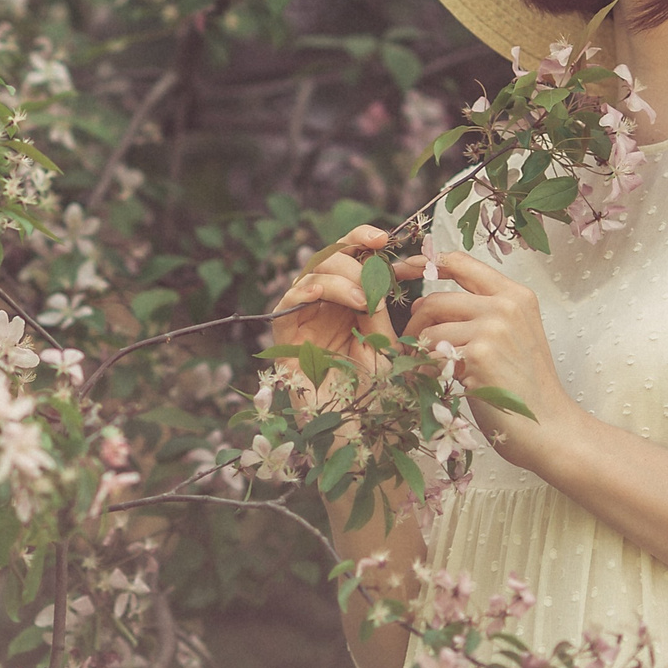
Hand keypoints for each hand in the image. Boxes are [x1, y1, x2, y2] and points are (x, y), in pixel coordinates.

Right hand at [270, 224, 396, 385]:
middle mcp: (324, 305)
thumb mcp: (383, 343)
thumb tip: (376, 270)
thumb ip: (376, 308)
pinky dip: (305, 291)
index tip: (382, 239)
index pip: (349, 256)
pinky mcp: (284, 337)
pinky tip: (321, 293)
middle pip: (329, 259)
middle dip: (354, 262)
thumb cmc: (372, 391)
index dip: (361, 240)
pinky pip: (287, 303)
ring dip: (340, 280)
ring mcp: (303, 319)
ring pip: (311, 275)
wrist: (353, 428)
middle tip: (375, 286)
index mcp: (349, 300)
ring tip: (364, 302)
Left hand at [396, 249, 580, 466]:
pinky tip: (435, 383)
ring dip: (419, 350)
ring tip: (425, 369)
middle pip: (436, 298)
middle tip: (413, 346)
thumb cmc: (525, 387)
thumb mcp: (513, 336)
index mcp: (515, 295)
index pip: (460, 262)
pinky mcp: (479, 354)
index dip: (424, 263)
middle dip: (415, 323)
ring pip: (429, 327)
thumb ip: (481, 312)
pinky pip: (431, 353)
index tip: (401, 270)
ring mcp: (493, 328)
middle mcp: (506, 305)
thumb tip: (426, 301)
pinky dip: (425, 370)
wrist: (549, 427)